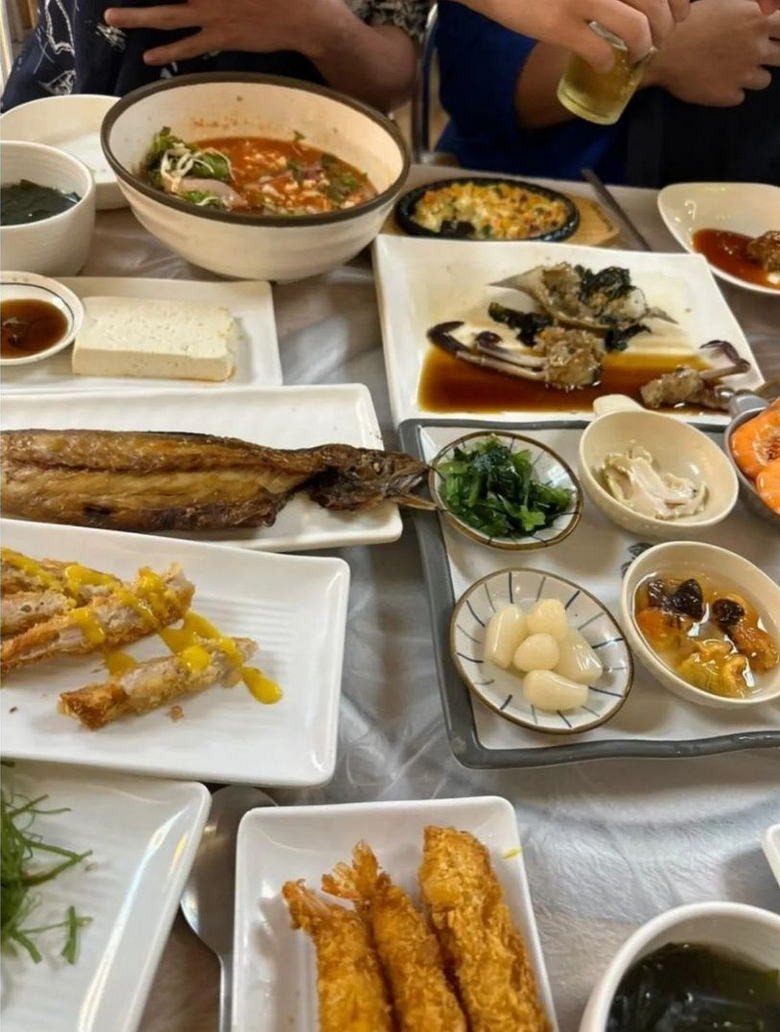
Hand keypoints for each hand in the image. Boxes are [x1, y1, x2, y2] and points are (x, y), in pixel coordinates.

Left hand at [104, 0, 347, 65]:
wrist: (306, 17)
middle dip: (139, 2)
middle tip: (110, 8)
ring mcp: (213, 16)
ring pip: (168, 16)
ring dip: (140, 18)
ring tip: (112, 18)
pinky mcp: (222, 37)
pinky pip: (190, 45)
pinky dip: (169, 50)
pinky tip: (149, 55)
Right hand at [457, 0, 690, 68]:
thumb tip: (643, 2)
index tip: (678, 12)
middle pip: (657, 3)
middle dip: (665, 28)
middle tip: (657, 40)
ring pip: (638, 28)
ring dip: (643, 48)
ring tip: (637, 55)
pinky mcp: (560, 24)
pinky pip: (601, 52)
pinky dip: (608, 63)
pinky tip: (605, 65)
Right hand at [645, 0, 779, 104]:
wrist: (660, 51)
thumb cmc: (689, 20)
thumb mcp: (726, 2)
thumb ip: (752, 10)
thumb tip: (768, 15)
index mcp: (759, 20)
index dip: (779, 33)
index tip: (770, 35)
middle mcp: (756, 48)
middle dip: (770, 53)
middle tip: (748, 51)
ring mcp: (743, 75)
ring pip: (764, 80)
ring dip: (752, 74)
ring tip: (730, 67)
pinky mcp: (728, 95)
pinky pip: (740, 96)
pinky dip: (731, 90)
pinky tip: (715, 80)